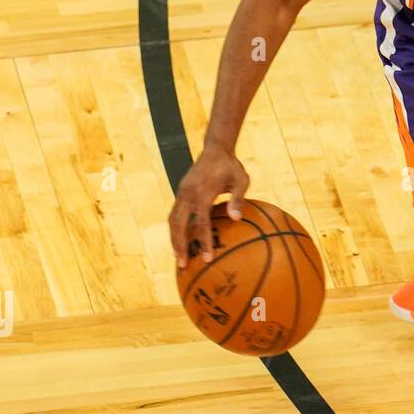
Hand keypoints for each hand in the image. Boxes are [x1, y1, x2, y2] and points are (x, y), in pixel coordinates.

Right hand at [168, 146, 249, 268]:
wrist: (215, 149)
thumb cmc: (231, 166)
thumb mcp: (241, 180)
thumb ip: (238, 198)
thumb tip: (237, 219)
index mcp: (203, 193)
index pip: (201, 222)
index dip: (203, 241)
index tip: (207, 258)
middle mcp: (188, 194)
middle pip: (179, 225)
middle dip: (180, 245)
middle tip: (183, 264)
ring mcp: (181, 193)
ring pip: (172, 221)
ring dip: (174, 239)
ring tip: (178, 257)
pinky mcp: (180, 193)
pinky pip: (174, 214)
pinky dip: (176, 229)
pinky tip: (180, 241)